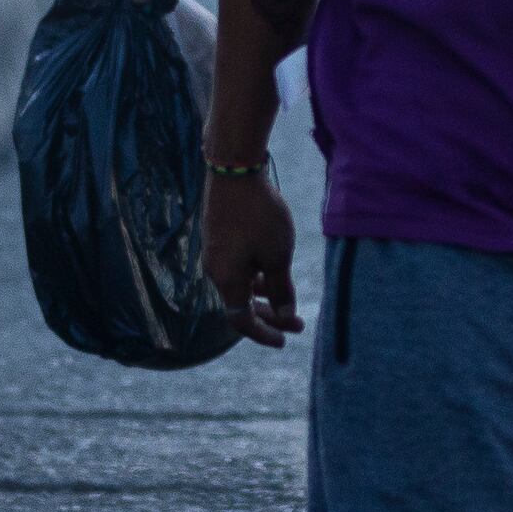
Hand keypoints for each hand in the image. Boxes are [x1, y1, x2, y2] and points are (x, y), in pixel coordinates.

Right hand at [203, 166, 300, 345]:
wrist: (234, 170)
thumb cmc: (259, 215)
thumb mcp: (278, 256)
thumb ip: (282, 289)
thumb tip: (285, 315)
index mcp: (227, 280)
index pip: (242, 321)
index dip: (264, 334)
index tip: (285, 341)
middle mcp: (215, 271)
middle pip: (241, 306)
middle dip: (269, 317)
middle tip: (296, 325)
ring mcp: (215, 253)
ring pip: (240, 285)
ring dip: (263, 295)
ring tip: (288, 295)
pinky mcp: (218, 238)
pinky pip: (236, 268)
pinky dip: (255, 276)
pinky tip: (272, 269)